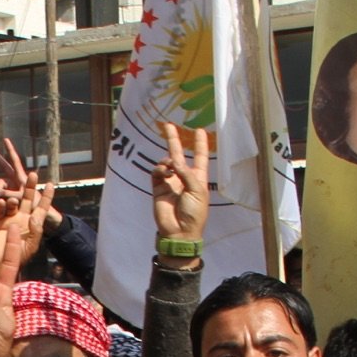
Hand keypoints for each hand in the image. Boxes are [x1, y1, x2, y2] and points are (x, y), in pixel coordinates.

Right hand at [151, 122, 210, 248]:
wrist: (179, 232)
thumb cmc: (194, 213)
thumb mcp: (197, 191)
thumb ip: (186, 173)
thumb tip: (174, 161)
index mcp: (197, 178)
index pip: (199, 157)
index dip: (200, 144)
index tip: (200, 130)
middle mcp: (183, 177)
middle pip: (178, 154)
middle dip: (173, 139)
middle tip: (168, 125)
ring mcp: (169, 182)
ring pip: (165, 162)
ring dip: (167, 160)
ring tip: (170, 168)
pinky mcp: (158, 188)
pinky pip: (156, 172)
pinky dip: (160, 169)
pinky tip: (164, 173)